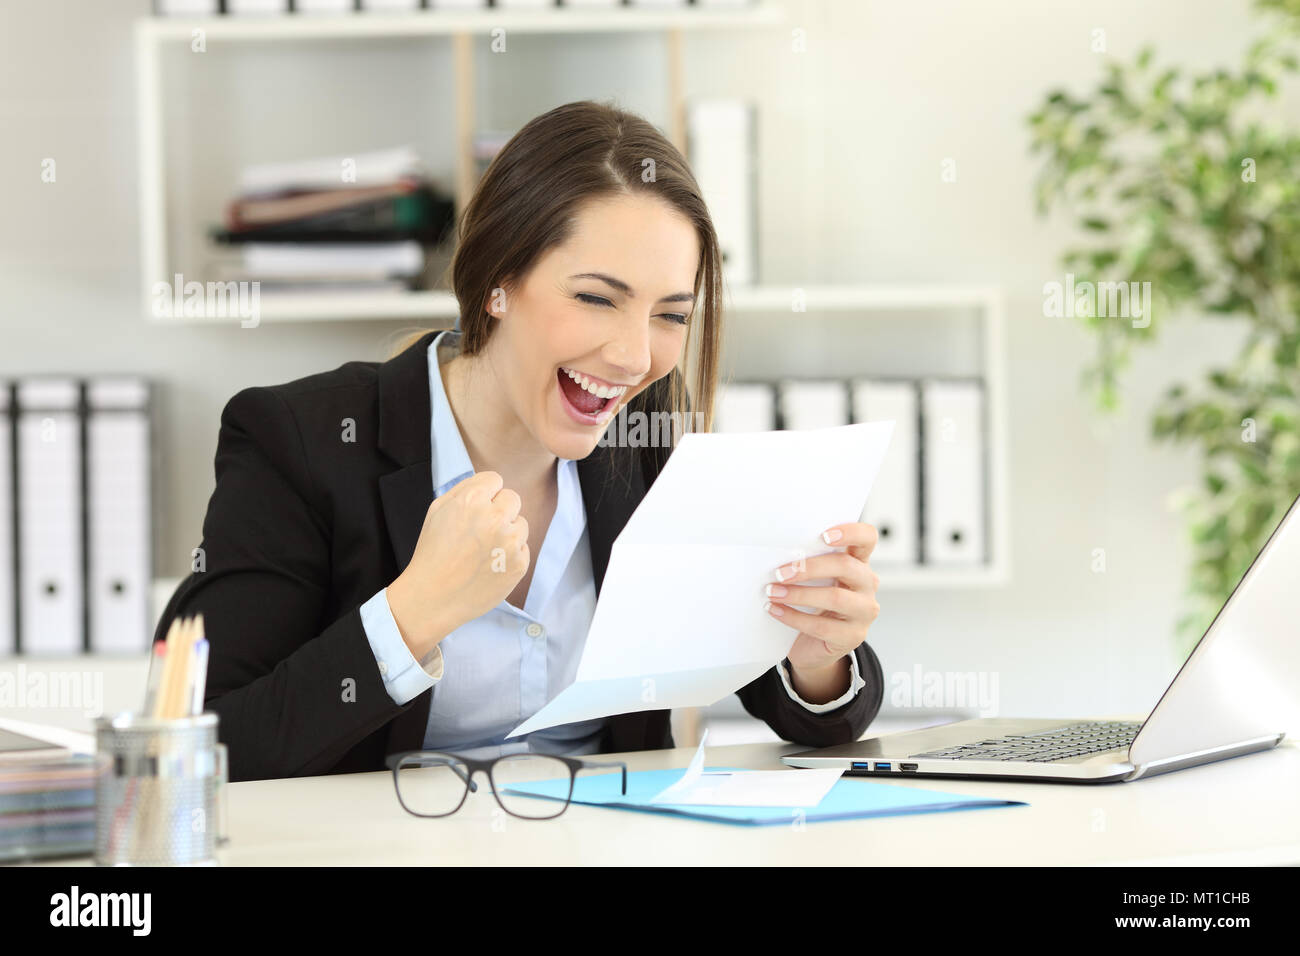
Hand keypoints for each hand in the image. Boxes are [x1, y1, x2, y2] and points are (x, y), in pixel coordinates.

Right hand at [386, 471, 529, 659]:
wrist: (433, 598)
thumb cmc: (433, 553)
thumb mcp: (437, 511)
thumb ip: (465, 489)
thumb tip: (489, 483)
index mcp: (472, 500)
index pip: (495, 480)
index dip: (484, 494)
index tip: (475, 510)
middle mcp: (494, 518)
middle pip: (512, 499)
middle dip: (499, 510)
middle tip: (480, 530)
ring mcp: (510, 543)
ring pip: (521, 524)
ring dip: (507, 533)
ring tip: (483, 550)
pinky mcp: (519, 564)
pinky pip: (524, 548)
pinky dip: (510, 555)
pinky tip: (490, 566)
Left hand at [764, 523, 880, 701]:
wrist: (816, 646)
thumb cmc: (815, 605)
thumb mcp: (816, 581)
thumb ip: (809, 565)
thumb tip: (780, 554)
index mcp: (859, 563)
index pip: (867, 538)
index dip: (850, 532)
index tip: (823, 536)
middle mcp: (867, 584)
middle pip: (846, 566)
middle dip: (809, 568)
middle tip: (780, 572)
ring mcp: (864, 611)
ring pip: (835, 597)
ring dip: (798, 594)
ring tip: (773, 592)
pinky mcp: (853, 636)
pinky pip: (822, 626)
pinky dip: (794, 617)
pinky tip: (776, 610)